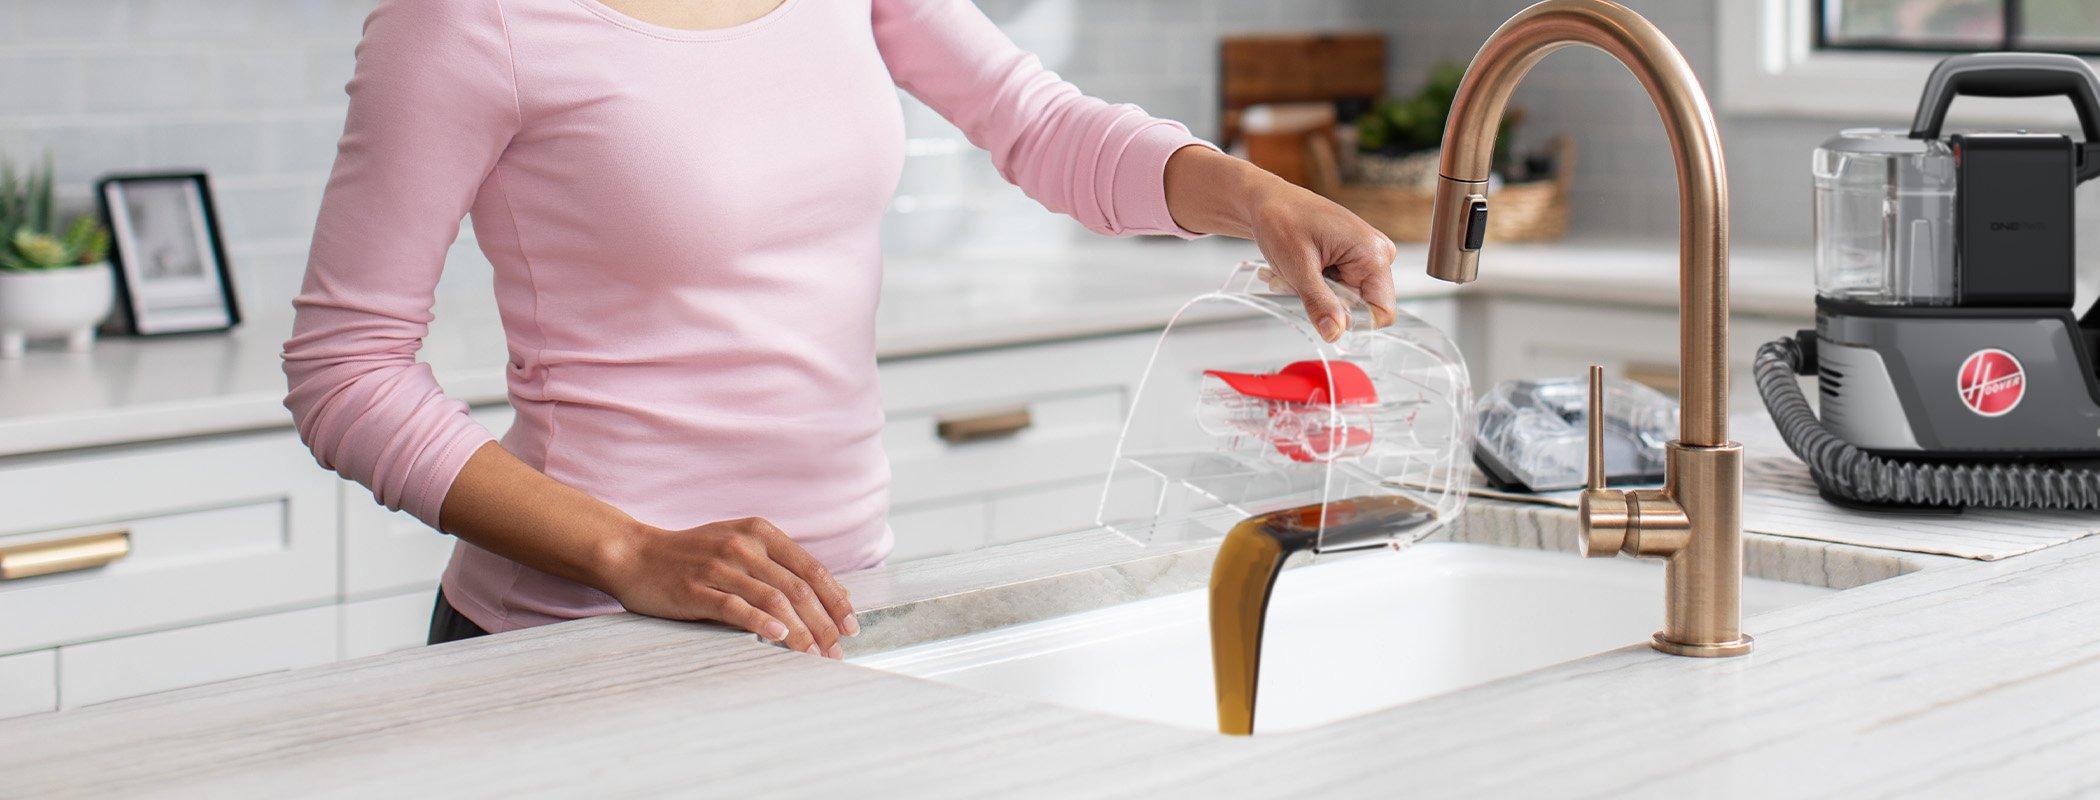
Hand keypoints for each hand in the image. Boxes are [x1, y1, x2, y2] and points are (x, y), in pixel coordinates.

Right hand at [600, 516, 858, 658]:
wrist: (634, 554)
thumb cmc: (690, 556)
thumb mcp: (737, 545)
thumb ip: (776, 564)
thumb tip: (824, 595)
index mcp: (759, 532)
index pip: (809, 568)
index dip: (834, 598)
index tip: (851, 624)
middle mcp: (743, 546)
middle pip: (796, 587)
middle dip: (824, 621)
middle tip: (837, 650)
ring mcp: (719, 566)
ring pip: (773, 599)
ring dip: (800, 629)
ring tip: (815, 654)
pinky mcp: (696, 588)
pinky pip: (736, 607)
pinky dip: (761, 622)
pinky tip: (779, 637)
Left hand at [1164, 145, 1398, 341]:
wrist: (1268, 201)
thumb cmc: (1281, 219)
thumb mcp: (1297, 267)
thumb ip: (1319, 303)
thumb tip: (1335, 334)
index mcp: (1372, 252)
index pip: (1382, 311)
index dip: (1353, 322)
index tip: (1322, 315)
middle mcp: (1377, 253)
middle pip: (1361, 307)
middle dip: (1326, 304)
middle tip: (1296, 284)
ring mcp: (1366, 256)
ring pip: (1346, 301)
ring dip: (1316, 295)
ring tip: (1292, 273)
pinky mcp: (1353, 259)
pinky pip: (1339, 290)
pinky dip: (1315, 286)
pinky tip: (1298, 270)